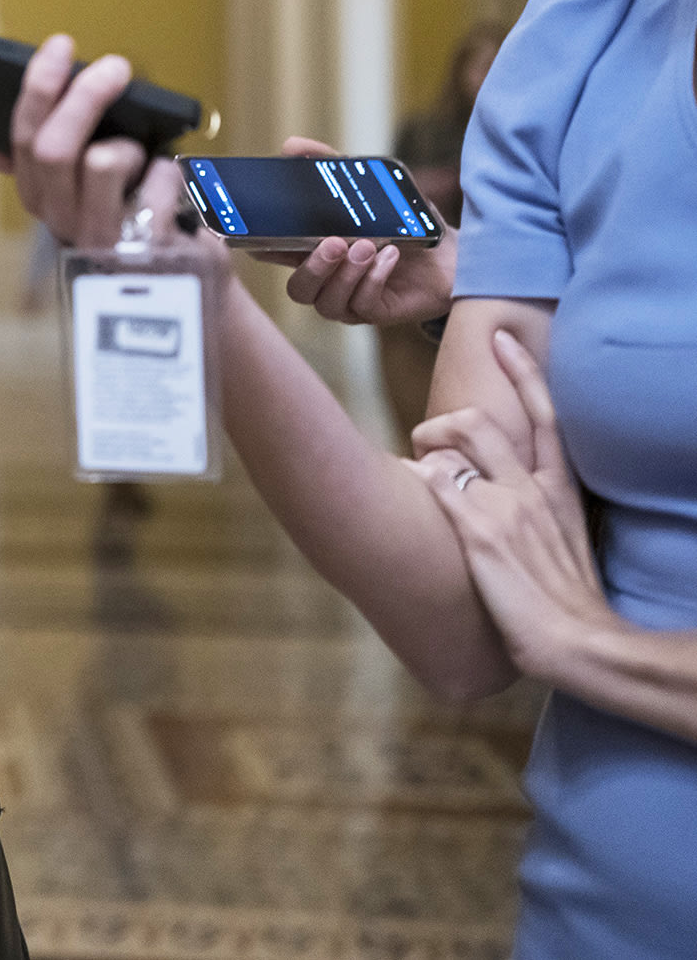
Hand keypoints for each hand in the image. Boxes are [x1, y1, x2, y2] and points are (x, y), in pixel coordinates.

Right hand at [0, 35, 220, 266]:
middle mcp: (61, 220)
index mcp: (39, 195)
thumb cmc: (127, 220)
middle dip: (83, 96)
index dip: (38, 86)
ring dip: (130, 146)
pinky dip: (171, 173)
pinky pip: (159, 181)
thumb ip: (35, 159)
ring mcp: (101, 237)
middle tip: (114, 68)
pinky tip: (168, 191)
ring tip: (141, 160)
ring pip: (102, 161)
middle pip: (52, 147)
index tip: (60, 46)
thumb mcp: (74, 191)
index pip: (22, 136)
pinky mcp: (146, 246)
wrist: (181, 282)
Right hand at [248, 138, 457, 325]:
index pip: (276, 256)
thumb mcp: (370, 188)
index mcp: (315, 251)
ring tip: (369, 246)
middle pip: (298, 290)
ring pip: (326, 303)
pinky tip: (390, 256)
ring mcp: (349, 299)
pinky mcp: (375, 312)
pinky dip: (374, 278)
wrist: (454, 253)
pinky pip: (363, 305)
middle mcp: (328, 280)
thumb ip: (331, 166)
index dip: (263, 249)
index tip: (263, 232)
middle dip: (313, 268)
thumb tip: (291, 145)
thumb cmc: (405, 223)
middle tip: (335, 242)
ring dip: (346, 274)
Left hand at [407, 331, 612, 679]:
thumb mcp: (565, 545)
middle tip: (426, 447)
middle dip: (441, 423)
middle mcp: (532, 488)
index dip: (523, 372)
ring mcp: (505, 506)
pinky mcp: (477, 530)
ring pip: (452, 443)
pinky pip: (433, 481)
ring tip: (415, 474)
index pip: (544, 416)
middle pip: (480, 420)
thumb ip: (539, 515)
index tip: (502, 338)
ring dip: (423, 449)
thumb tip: (511, 504)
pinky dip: (412, 479)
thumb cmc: (566, 604)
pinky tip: (403, 490)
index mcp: (560, 490)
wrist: (579, 644)